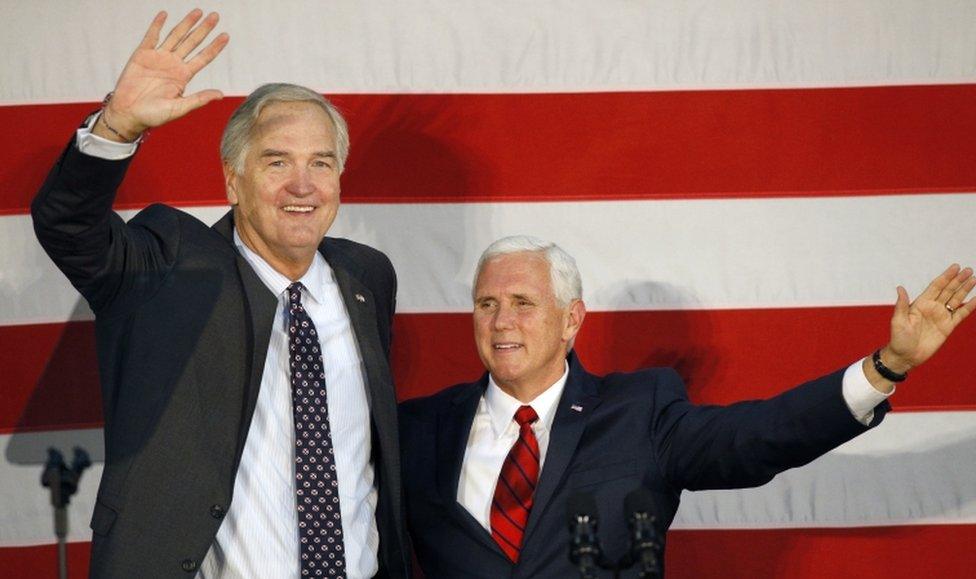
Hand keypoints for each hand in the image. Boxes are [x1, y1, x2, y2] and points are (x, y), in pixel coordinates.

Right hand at [96, 10, 228, 140]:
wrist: (128, 113)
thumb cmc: (153, 115)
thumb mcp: (179, 108)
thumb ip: (199, 99)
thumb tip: (220, 94)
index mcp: (184, 76)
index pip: (203, 58)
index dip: (215, 47)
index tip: (226, 35)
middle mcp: (174, 64)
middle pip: (192, 43)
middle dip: (204, 29)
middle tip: (215, 16)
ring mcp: (158, 58)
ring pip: (175, 36)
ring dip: (186, 24)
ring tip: (198, 11)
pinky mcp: (142, 55)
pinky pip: (151, 37)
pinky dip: (157, 25)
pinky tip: (165, 14)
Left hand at [881, 264, 975, 373]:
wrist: (906, 356)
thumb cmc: (899, 338)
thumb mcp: (898, 321)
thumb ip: (902, 304)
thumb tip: (900, 288)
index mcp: (921, 303)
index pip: (936, 286)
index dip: (946, 277)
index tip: (955, 267)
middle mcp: (932, 307)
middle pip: (948, 290)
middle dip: (958, 280)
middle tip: (969, 270)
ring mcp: (941, 316)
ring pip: (956, 299)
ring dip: (965, 290)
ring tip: (974, 279)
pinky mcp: (948, 326)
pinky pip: (961, 315)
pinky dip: (969, 307)